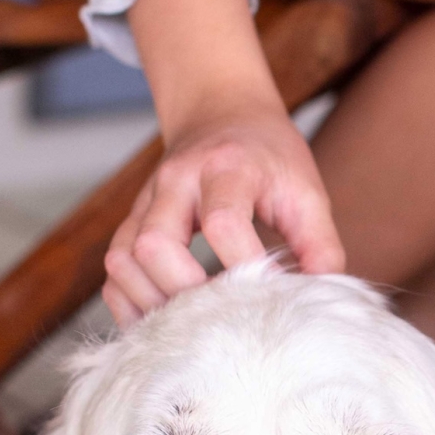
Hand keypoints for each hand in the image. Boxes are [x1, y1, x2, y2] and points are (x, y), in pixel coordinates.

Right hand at [103, 93, 344, 326]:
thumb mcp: (305, 189)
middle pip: (155, 244)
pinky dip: (130, 303)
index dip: (244, 268)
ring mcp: (146, 202)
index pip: (222, 222)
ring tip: (192, 323)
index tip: (270, 296)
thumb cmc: (268, 155)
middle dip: (186, 292)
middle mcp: (176, 182)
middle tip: (222, 315)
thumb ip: (319, 245)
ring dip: (153, 301)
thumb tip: (321, 302)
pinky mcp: (132, 222)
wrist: (221, 111)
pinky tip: (163, 322)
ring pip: (123, 259)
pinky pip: (114, 271)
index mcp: (226, 167)